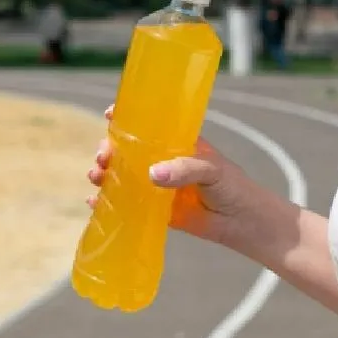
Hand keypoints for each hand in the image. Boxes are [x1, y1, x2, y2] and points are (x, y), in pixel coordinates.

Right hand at [86, 104, 249, 244]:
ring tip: (97, 177)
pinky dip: (107, 202)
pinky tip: (94, 201)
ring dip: (104, 174)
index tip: (111, 115)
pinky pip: (126, 204)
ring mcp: (157, 186)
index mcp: (178, 144)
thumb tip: (153, 174)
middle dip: (109, 150)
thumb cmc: (232, 187)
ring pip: (122, 176)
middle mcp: (163, 162)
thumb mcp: (212, 170)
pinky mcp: (154, 211)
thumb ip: (185, 169)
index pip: (149, 126)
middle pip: (127, 151)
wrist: (242, 222)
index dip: (128, 118)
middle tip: (103, 157)